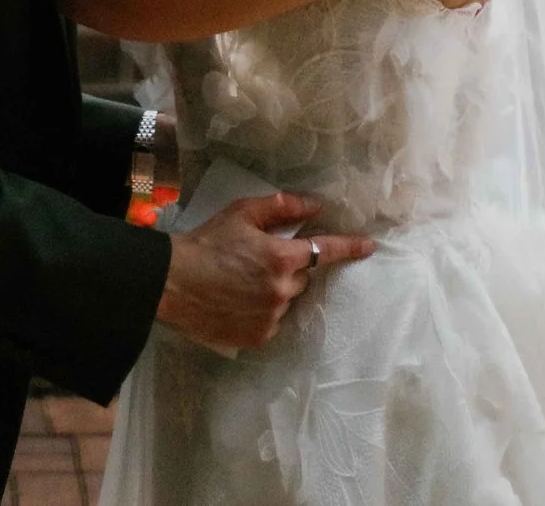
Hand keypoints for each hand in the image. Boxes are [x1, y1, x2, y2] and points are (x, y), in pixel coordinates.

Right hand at [155, 193, 373, 352]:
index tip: (369, 246)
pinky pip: (274, 320)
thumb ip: (281, 207)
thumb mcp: (242, 213)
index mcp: (281, 257)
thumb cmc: (208, 242)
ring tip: (244, 281)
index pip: (325, 250)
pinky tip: (240, 300)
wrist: (175, 283)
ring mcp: (272, 318)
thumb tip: (315, 206)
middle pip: (302, 276)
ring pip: (288, 299)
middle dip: (289, 266)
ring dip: (277, 289)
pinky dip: (264, 309)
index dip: (349, 247)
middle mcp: (282, 291)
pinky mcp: (259, 338)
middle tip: (260, 258)